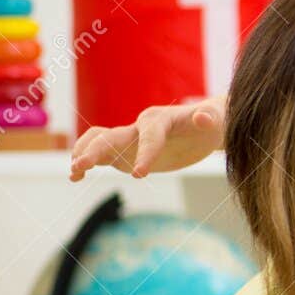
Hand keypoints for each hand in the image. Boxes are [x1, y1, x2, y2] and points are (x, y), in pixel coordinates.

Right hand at [69, 95, 225, 179]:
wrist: (208, 123)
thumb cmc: (216, 120)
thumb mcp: (219, 118)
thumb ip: (211, 118)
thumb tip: (203, 117)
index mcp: (162, 118)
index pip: (151, 136)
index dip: (146, 153)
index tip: (140, 175)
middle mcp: (141, 126)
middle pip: (114, 136)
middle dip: (97, 150)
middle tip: (81, 166)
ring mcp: (132, 138)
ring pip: (100, 140)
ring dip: (85, 152)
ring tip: (74, 171)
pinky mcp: (128, 151)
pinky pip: (102, 153)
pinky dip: (87, 161)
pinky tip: (75, 177)